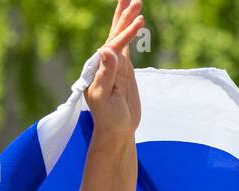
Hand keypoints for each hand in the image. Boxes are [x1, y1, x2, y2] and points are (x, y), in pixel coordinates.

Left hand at [84, 0, 144, 137]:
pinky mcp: (124, 70)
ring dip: (127, 20)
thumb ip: (106, 73)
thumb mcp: (105, 96)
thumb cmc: (109, 117)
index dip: (126, 32)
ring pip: (120, 36)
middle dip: (124, 16)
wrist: (116, 130)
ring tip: (135, 4)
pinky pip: (127, 46)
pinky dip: (131, 34)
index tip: (139, 20)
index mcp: (98, 65)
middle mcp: (104, 61)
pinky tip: (135, 24)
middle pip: (115, 33)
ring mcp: (115, 64)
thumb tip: (107, 50)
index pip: (114, 44)